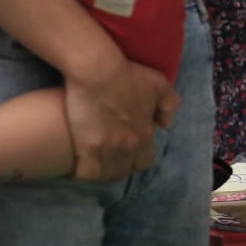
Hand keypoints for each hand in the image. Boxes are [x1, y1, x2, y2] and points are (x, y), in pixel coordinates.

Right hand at [63, 55, 179, 181]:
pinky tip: (76, 167)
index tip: (125, 151)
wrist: (98, 70)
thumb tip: (165, 125)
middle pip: (126, 170)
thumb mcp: (159, 84)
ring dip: (100, 171)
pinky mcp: (87, 148)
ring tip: (90, 164)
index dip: (135, 158)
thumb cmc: (128, 74)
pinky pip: (87, 173)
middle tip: (104, 158)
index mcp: (146, 133)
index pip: (145, 160)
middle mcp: (131, 145)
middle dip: (117, 167)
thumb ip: (168, 104)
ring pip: (107, 174)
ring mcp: (109, 148)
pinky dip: (82, 172)